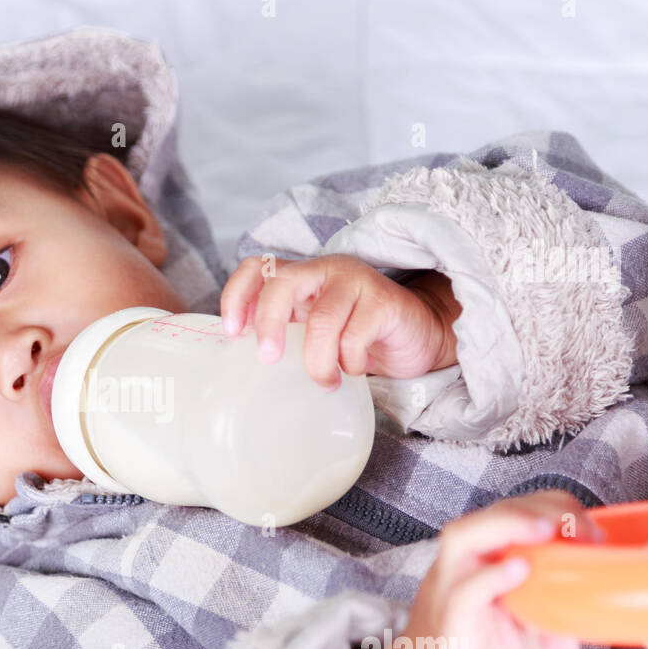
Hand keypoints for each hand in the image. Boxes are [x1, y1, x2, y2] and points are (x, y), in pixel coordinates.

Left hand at [219, 253, 456, 390]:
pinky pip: (355, 337)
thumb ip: (285, 334)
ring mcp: (356, 281)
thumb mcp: (313, 333)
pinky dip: (350, 363)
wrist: (416, 336)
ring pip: (322, 319)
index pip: (257, 267)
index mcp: (300, 276)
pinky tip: (355, 369)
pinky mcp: (384, 301)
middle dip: (268, 322)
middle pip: (283, 282)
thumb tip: (242, 360)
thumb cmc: (357, 337)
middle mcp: (324, 270)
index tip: (231, 332)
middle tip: (268, 358)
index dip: (237, 295)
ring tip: (324, 381)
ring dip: (317, 360)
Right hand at [391, 490, 601, 648]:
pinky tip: (520, 570)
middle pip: (492, 513)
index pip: (514, 510)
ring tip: (547, 530)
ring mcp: (447, 589)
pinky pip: (464, 591)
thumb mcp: (523, 629)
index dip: (557, 509)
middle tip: (582, 531)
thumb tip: (593, 619)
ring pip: (464, 537)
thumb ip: (556, 615)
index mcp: (479, 557)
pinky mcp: (447, 624)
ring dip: (509, 525)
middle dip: (541, 510)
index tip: (594, 534)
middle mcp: (459, 564)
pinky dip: (492, 576)